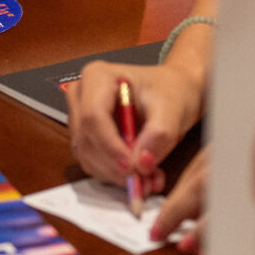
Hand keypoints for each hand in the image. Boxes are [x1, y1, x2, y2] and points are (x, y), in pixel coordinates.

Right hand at [63, 56, 200, 186]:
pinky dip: (116, 176)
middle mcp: (83, 96)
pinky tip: (139, 173)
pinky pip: (94, 164)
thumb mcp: (172, 108)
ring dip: (116, 174)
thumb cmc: (170, 91)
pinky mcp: (87, 139)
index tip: (131, 166)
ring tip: (148, 176)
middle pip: (86, 140)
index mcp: (97, 76)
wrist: (174, 93)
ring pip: (87, 157)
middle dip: (115, 166)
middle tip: (144, 178)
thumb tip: (141, 162)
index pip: (92, 116)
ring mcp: (81, 119)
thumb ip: (158, 135)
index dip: (110, 146)